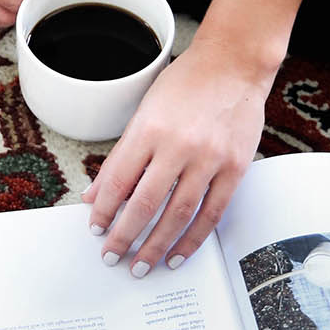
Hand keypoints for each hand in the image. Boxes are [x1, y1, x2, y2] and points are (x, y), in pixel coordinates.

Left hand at [84, 33, 270, 273]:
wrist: (234, 64)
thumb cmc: (186, 84)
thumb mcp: (144, 111)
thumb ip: (121, 155)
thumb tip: (96, 192)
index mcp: (149, 129)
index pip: (118, 180)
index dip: (103, 210)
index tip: (95, 229)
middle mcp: (178, 145)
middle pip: (144, 204)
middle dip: (123, 237)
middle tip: (111, 256)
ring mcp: (209, 159)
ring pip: (177, 215)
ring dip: (155, 246)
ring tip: (141, 265)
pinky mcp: (235, 169)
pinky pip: (211, 213)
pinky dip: (192, 239)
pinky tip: (177, 254)